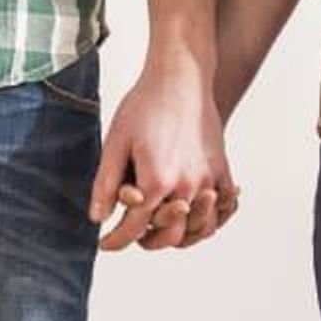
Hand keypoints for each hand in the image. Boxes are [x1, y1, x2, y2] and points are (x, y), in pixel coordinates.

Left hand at [90, 52, 235, 251]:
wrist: (182, 77)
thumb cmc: (144, 105)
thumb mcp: (116, 142)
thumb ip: (106, 183)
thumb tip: (97, 219)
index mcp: (155, 182)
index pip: (132, 228)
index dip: (115, 241)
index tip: (103, 244)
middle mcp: (186, 187)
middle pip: (170, 237)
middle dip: (147, 242)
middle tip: (133, 236)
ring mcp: (208, 181)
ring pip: (201, 230)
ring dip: (181, 235)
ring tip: (163, 229)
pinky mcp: (223, 170)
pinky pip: (224, 208)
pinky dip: (212, 218)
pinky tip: (196, 215)